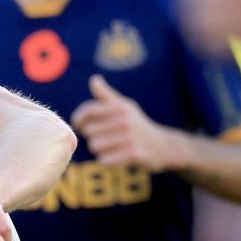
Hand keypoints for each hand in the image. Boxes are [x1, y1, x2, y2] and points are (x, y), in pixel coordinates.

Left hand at [69, 75, 189, 170]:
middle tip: (107, 138)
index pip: (88, 110)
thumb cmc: (137, 125)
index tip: (79, 124)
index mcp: (121, 107)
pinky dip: (108, 160)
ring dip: (100, 149)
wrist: (163, 146)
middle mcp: (124, 120)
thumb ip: (107, 96)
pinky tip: (118, 156)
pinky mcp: (132, 153)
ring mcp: (129, 137)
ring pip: (95, 146)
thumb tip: (94, 79)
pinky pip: (104, 159)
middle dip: (93, 136)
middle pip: (89, 131)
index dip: (78, 118)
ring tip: (113, 146)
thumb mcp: (125, 107)